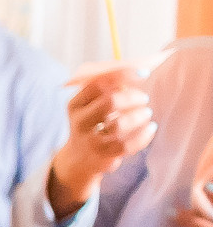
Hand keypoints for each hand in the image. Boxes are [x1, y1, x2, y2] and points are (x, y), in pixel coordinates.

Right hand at [50, 65, 155, 214]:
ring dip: (139, 116)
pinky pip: (128, 144)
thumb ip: (109, 87)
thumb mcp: (91, 104)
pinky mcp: (103, 155)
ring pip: (120, 124)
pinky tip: (150, 128)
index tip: (144, 73)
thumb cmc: (93, 123)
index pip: (98, 83)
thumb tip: (140, 69)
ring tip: (146, 113)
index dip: (123, 75)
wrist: (80, 157)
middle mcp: (80, 121)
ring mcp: (90, 140)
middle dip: (133, 97)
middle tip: (144, 99)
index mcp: (75, 104)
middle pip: (110, 101)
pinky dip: (144, 135)